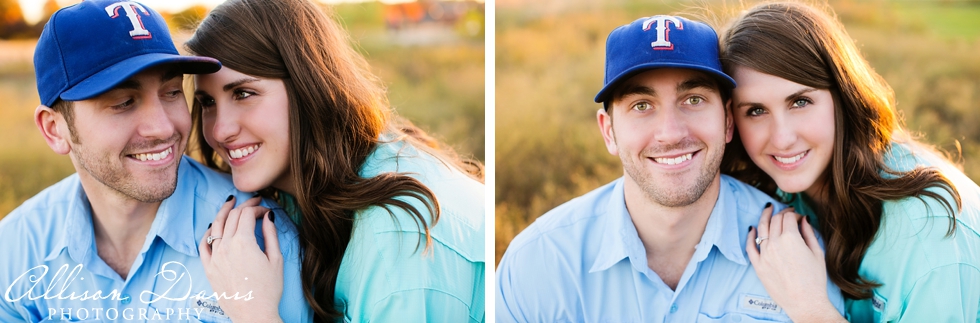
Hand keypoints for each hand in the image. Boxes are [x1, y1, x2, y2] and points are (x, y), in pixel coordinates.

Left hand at [199, 196, 284, 322]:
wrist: (253, 314)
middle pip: (232, 216)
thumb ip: (271, 235)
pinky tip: (214, 226)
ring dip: (225, 212)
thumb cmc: (268, 290)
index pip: (247, 214)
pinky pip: (204, 244)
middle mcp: (226, 246)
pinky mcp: (209, 268)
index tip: (266, 211)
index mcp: (244, 242)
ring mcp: (215, 257)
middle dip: (244, 206)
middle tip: (253, 202)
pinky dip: (209, 232)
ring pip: (217, 226)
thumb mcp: (276, 260)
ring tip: (231, 203)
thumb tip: (268, 217)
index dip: (258, 208)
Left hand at [746, 205, 843, 322]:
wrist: (805, 302)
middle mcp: (775, 243)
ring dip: (764, 217)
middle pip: (775, 220)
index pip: (788, 217)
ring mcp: (764, 254)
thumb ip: (809, 233)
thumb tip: (803, 219)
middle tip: (786, 212)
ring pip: (761, 229)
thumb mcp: (817, 253)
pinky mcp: (757, 265)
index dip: (794, 213)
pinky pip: (750, 246)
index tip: (798, 216)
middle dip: (781, 213)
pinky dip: (750, 236)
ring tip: (767, 209)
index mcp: (791, 238)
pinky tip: (752, 229)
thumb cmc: (814, 279)